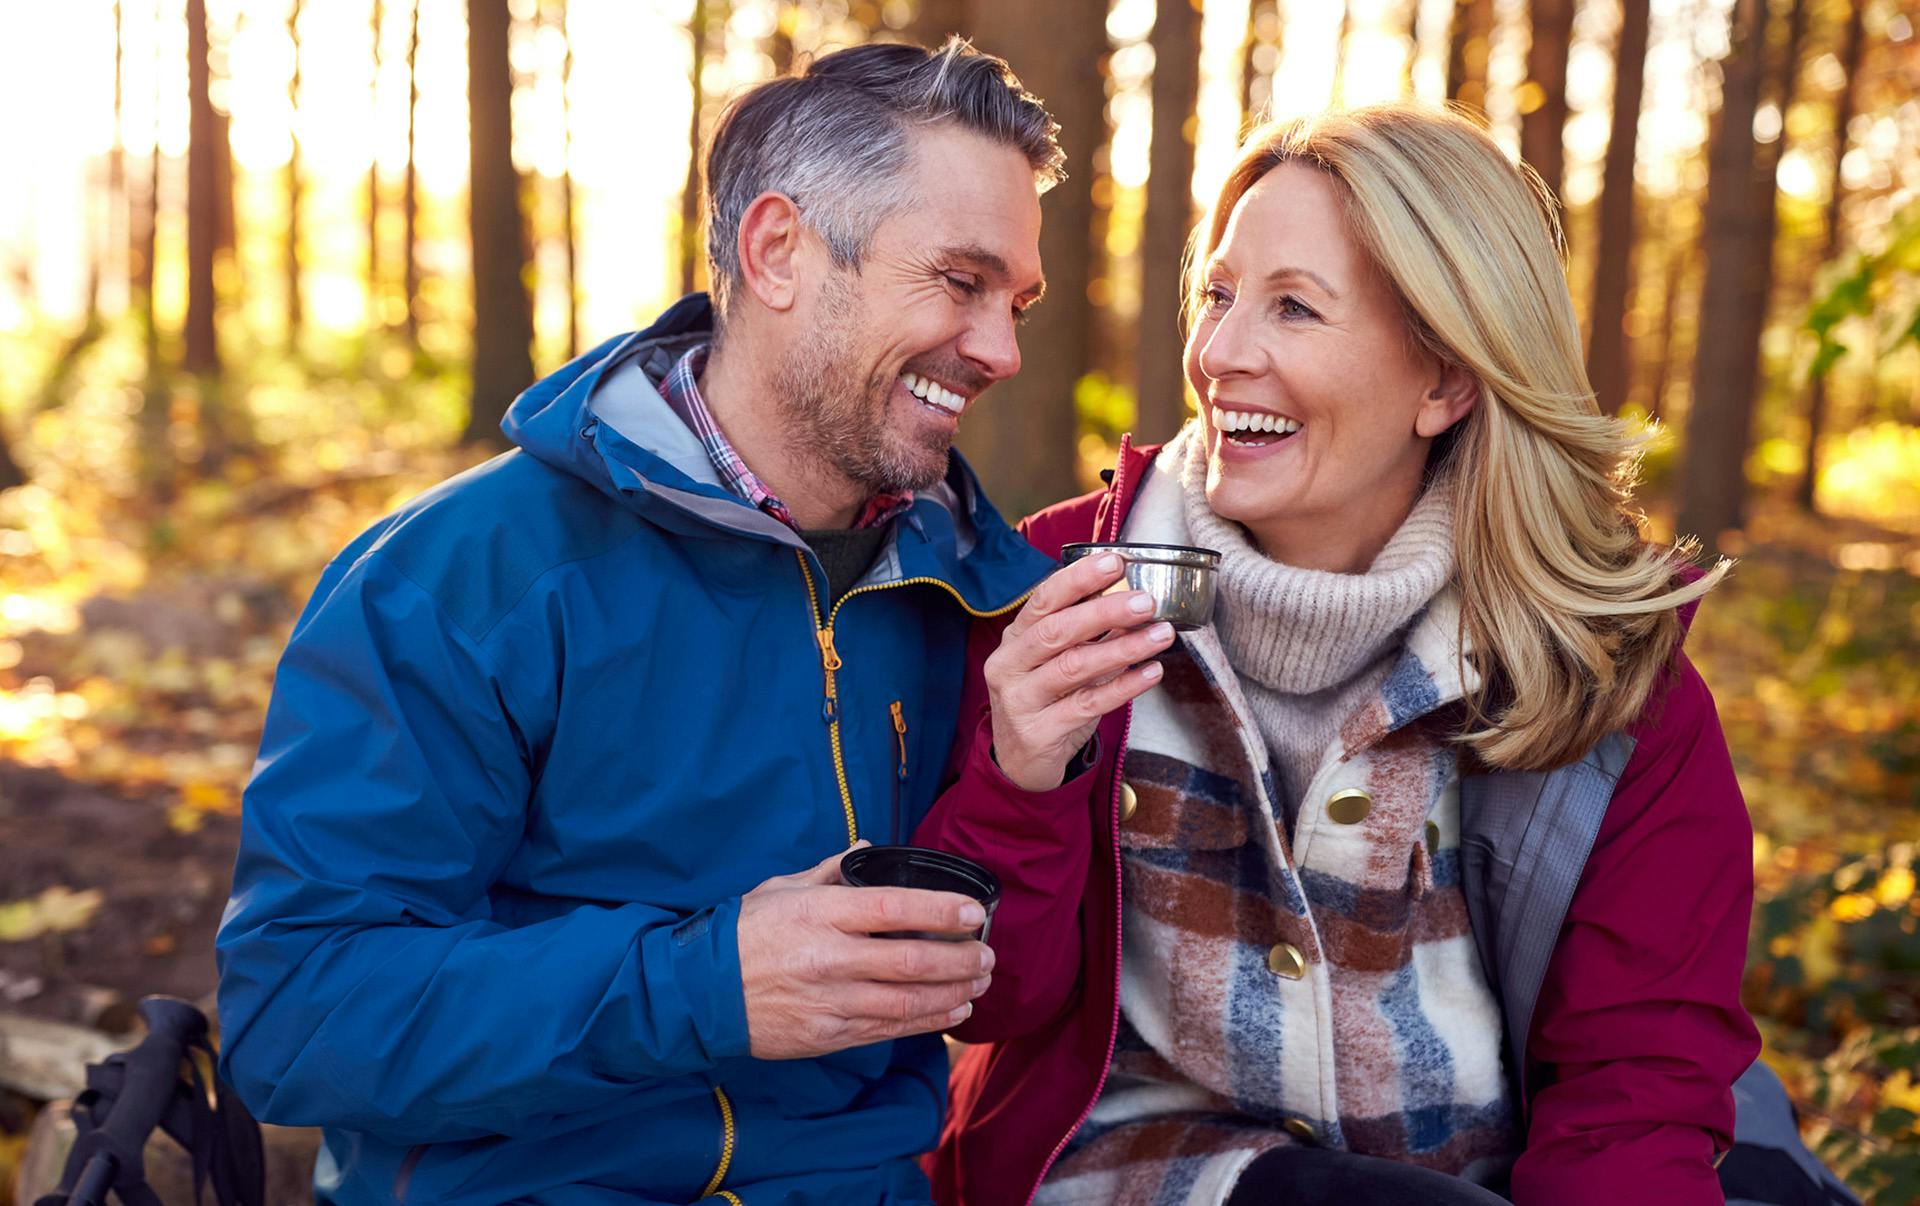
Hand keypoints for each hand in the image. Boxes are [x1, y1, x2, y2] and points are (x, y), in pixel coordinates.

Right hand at [737, 844, 995, 1059]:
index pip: (893, 907)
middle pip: (911, 959)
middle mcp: (829, 957)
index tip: (974, 912)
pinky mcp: (828, 1035)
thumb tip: (866, 849)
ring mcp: (830, 1001)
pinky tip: (951, 1010)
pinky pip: (888, 1030)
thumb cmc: (743, 933)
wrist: (700, 993)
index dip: (941, 910)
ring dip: (952, 993)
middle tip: (989, 955)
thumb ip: (830, 870)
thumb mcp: (781, 888)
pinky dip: (927, 1022)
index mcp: (821, 913)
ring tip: (979, 983)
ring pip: (907, 1001)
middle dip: (960, 959)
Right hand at [986, 552, 1175, 791]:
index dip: (1078, 578)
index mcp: (1014, 639)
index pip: (1043, 600)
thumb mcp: (1056, 662)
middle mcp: (1009, 665)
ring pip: (1074, 667)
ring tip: (1161, 634)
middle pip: (1057, 630)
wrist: (1019, 763)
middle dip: (1104, 611)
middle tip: (1146, 601)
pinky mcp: (1038, 732)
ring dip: (1123, 648)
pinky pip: (1087, 705)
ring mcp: (1020, 700)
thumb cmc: (1045, 701)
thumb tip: (1133, 598)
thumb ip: (1086, 634)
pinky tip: (1152, 672)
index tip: (1115, 561)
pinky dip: (1124, 686)